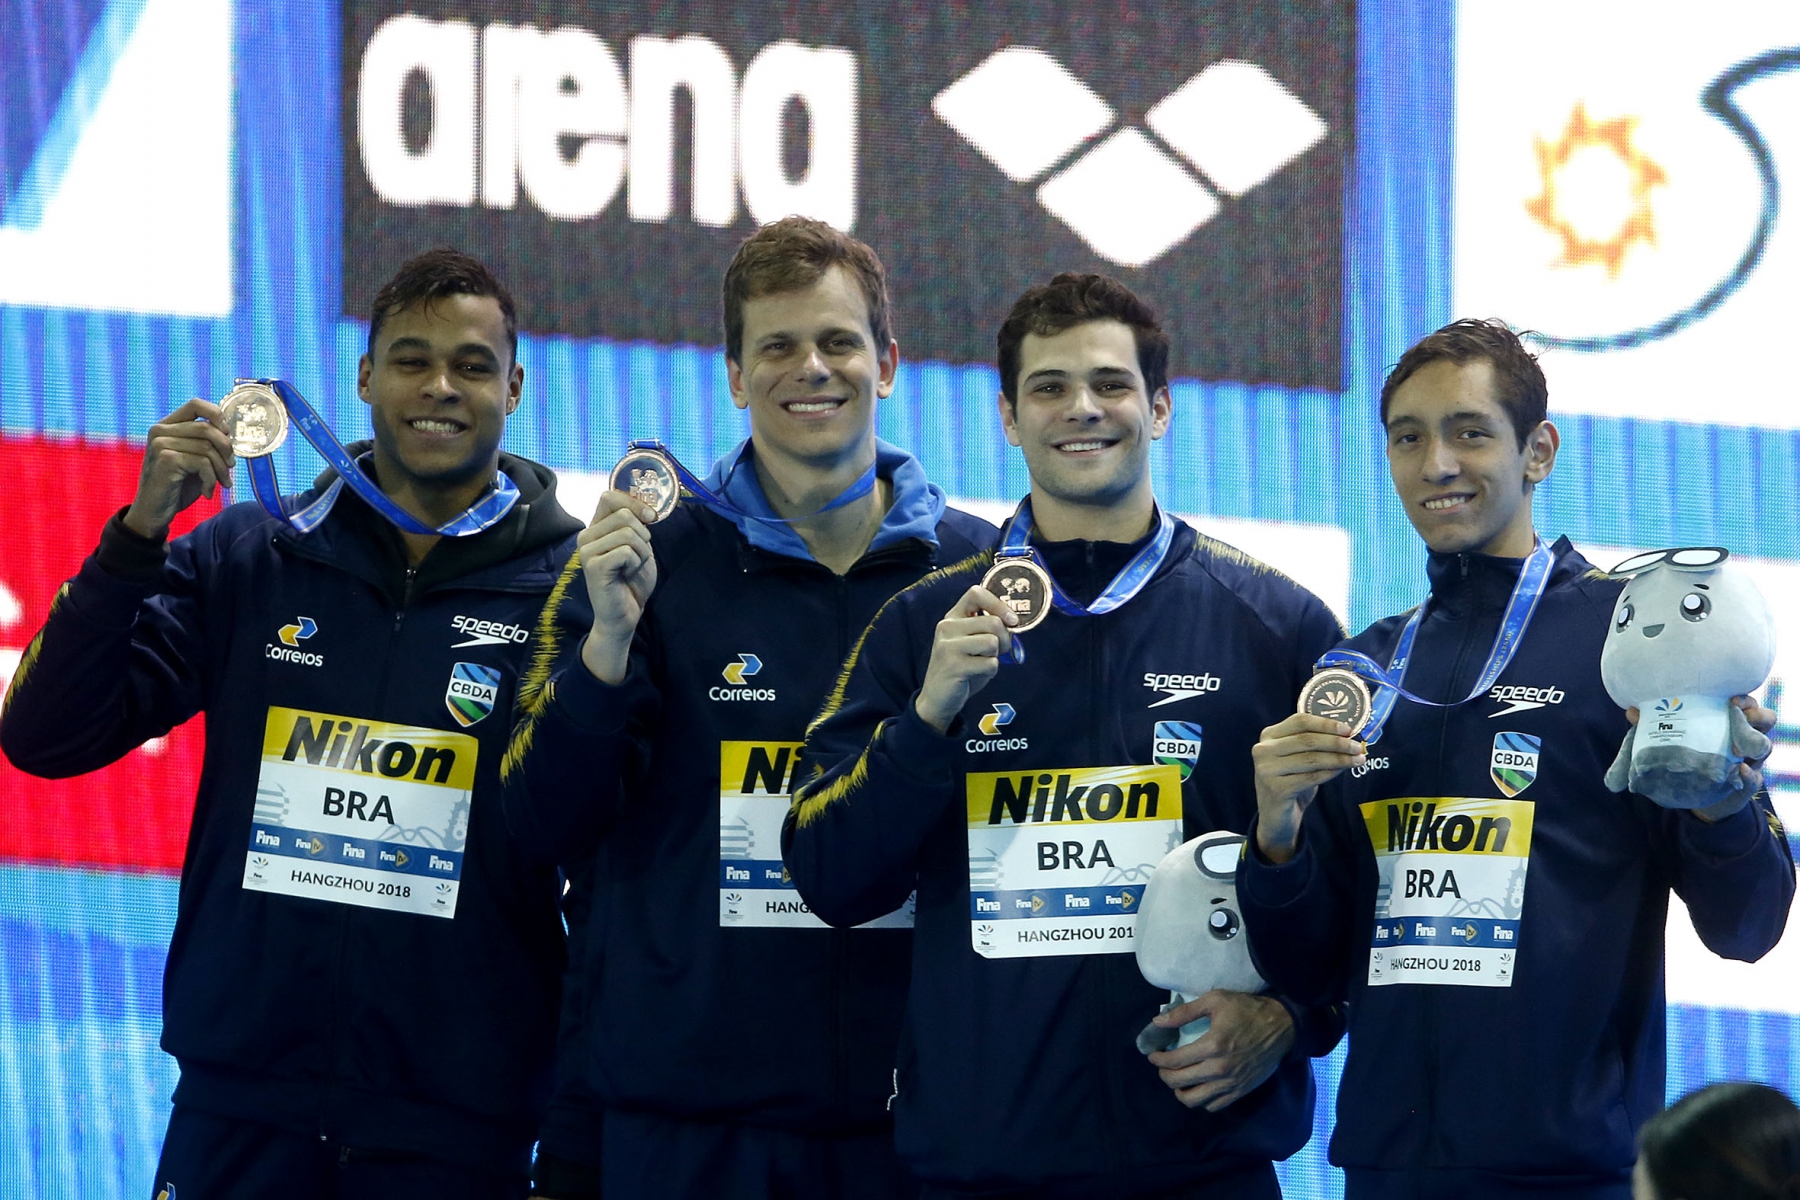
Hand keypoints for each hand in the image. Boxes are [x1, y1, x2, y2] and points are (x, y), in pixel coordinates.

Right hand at [122, 398, 235, 538]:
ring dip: (221, 469)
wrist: (155, 511)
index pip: (196, 404)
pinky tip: (208, 491)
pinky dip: (211, 479)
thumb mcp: (196, 460)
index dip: (217, 415)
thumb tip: (231, 433)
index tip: (227, 434)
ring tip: (222, 482)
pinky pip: (203, 463)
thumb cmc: (178, 485)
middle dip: (226, 450)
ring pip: (208, 447)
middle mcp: (160, 430)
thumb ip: (208, 443)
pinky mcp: (165, 459)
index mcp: (168, 426)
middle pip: (208, 428)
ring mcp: (160, 443)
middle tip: (230, 467)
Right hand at [577, 491, 658, 684]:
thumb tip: (648, 508)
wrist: (623, 615)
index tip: (651, 518)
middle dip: (643, 536)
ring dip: (641, 552)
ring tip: (631, 567)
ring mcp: (587, 551)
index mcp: (596, 528)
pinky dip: (636, 563)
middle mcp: (586, 536)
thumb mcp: (638, 547)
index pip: (610, 497)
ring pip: (627, 532)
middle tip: (638, 557)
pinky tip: (626, 575)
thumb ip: (637, 525)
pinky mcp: (593, 565)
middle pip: (624, 515)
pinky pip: (626, 551)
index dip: (635, 503)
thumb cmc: (631, 582)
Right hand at [912, 585, 1016, 733]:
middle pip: (993, 622)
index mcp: (952, 617)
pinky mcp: (954, 665)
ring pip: (992, 642)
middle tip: (996, 652)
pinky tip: (975, 675)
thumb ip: (988, 628)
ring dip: (995, 656)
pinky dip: (990, 671)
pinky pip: (990, 663)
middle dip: (1004, 639)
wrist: (938, 698)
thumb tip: (1013, 621)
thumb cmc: (961, 668)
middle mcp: (947, 626)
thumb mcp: (972, 642)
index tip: (1011, 620)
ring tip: (981, 663)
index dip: (998, 604)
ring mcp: (948, 646)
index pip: (976, 593)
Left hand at [1146, 991, 1295, 1110]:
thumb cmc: (1247, 1010)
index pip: (1174, 1061)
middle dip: (1164, 1074)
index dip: (1158, 1059)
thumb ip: (1184, 1012)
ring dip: (1179, 1091)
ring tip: (1178, 1078)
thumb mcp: (1215, 1001)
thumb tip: (1157, 1022)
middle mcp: (1219, 1069)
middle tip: (1162, 1065)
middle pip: (1179, 1082)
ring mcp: (1230, 1084)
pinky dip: (1200, 1099)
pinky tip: (1198, 1086)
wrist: (1282, 1027)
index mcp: (1212, 1046)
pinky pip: (1213, 1106)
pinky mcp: (1240, 1091)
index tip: (1153, 1054)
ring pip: (1194, 1100)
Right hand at [1251, 713, 1364, 863]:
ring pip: (1312, 759)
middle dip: (1337, 742)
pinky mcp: (1276, 789)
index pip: (1300, 721)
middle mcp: (1263, 750)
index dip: (1326, 723)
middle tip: (1357, 746)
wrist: (1276, 817)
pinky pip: (1311, 777)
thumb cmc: (1291, 782)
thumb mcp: (1297, 758)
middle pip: (1307, 740)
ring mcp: (1267, 770)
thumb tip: (1347, 736)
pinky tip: (1343, 771)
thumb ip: (1313, 744)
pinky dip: (1331, 773)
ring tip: (1358, 759)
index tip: (1348, 729)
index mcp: (1268, 736)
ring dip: (1339, 758)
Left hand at [1627, 694, 1775, 797]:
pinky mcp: (1746, 782)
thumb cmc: (1682, 755)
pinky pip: (1756, 778)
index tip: (1732, 700)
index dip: (1744, 699)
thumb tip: (1632, 712)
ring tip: (1737, 748)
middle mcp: (1745, 735)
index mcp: (1727, 719)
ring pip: (1765, 745)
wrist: (1691, 794)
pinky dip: (1749, 775)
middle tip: (1738, 717)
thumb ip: (1649, 728)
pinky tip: (1739, 771)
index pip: (1746, 702)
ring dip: (1754, 742)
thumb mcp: (1666, 739)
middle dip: (1755, 715)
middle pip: (1765, 718)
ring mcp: (1750, 759)